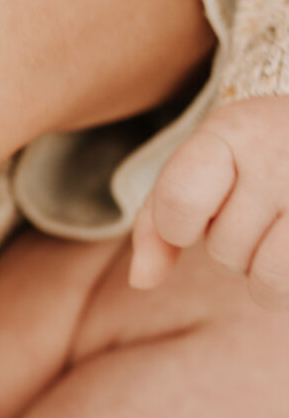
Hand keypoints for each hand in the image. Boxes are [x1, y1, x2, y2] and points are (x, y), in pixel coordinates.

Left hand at [131, 97, 288, 304]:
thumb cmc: (260, 154)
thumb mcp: (204, 166)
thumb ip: (159, 220)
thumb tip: (141, 280)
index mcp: (235, 130)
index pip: (180, 200)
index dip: (178, 226)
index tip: (199, 214)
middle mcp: (282, 157)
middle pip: (223, 249)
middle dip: (235, 241)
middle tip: (263, 205)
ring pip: (261, 276)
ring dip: (262, 267)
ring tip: (280, 229)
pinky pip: (283, 287)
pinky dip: (282, 285)